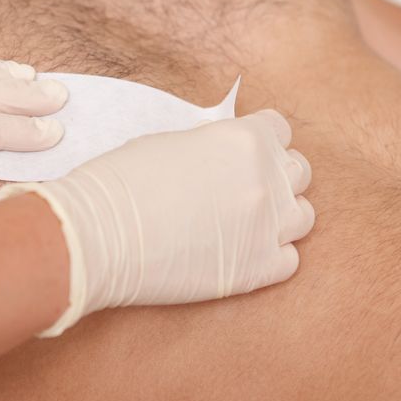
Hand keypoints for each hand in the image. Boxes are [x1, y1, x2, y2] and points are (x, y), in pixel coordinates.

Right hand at [0, 110, 314, 336]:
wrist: (97, 235)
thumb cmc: (119, 182)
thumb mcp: (172, 143)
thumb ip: (213, 146)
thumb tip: (225, 155)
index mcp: (244, 139)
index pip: (280, 130)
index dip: (262, 141)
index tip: (246, 155)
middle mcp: (265, 179)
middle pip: (298, 171)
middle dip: (276, 177)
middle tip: (245, 190)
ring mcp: (266, 226)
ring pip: (303, 216)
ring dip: (281, 217)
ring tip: (248, 224)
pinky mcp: (257, 270)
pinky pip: (289, 260)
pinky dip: (272, 257)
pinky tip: (241, 254)